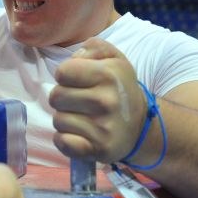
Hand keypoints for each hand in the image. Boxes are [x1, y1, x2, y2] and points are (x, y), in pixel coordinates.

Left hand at [49, 38, 146, 163]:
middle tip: (79, 101)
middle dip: (63, 98)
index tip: (77, 81)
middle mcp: (106, 101)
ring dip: (65, 119)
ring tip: (82, 117)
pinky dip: (65, 140)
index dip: (65, 75)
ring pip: (58, 120)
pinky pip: (62, 142)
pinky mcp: (98, 149)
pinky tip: (78, 135)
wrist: (141, 127)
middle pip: (56, 97)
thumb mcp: (114, 58)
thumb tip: (75, 58)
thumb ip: (93, 47)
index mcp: (108, 75)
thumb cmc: (120, 88)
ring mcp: (102, 128)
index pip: (62, 72)